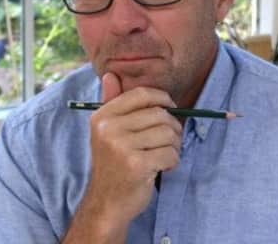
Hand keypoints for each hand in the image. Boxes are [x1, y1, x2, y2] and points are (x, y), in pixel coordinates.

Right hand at [85, 72, 182, 230]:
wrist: (106, 203)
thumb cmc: (113, 164)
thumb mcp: (108, 131)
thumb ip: (112, 102)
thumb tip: (110, 74)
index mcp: (102, 116)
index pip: (140, 94)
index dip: (162, 97)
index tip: (170, 107)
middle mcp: (108, 128)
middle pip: (159, 114)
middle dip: (173, 127)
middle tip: (171, 140)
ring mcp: (121, 147)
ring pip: (168, 133)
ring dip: (174, 145)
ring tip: (165, 154)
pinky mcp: (136, 165)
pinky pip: (170, 153)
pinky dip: (173, 161)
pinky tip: (163, 167)